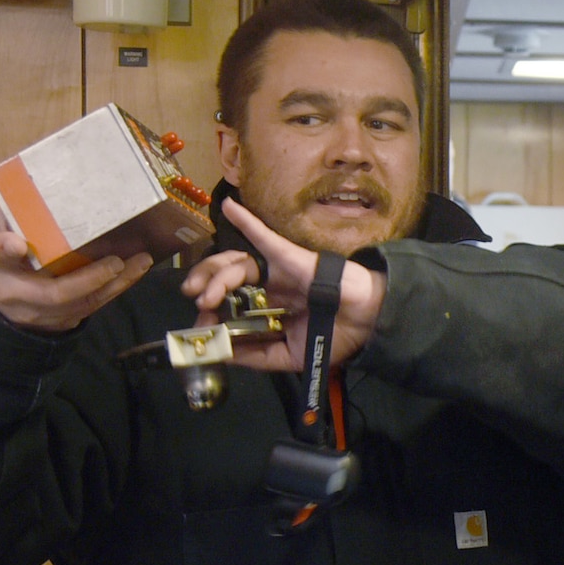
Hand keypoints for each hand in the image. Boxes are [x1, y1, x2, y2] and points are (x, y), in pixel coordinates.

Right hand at [0, 206, 153, 332]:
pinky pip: (91, 308)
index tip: (18, 243)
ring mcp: (42, 314)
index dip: (7, 250)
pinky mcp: (61, 320)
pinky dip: (115, 290)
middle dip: (90, 278)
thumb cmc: (1, 254)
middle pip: (55, 293)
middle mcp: (17, 296)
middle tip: (117, 260)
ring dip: (115, 284)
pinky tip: (134, 272)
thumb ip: (11, 211)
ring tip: (140, 262)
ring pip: (82, 304)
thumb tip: (31, 176)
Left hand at [181, 197, 385, 371]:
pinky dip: (245, 220)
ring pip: (236, 262)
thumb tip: (219, 352)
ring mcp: (277, 269)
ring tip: (201, 292)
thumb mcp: (289, 357)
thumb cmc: (336, 335)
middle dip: (204, 285)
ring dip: (214, 273)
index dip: (212, 314)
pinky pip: (263, 236)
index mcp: (269, 308)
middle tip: (193, 299)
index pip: (231, 305)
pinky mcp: (288, 256)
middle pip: (226, 278)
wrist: (369, 321)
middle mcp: (269, 286)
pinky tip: (229, 208)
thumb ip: (256, 356)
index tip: (201, 329)